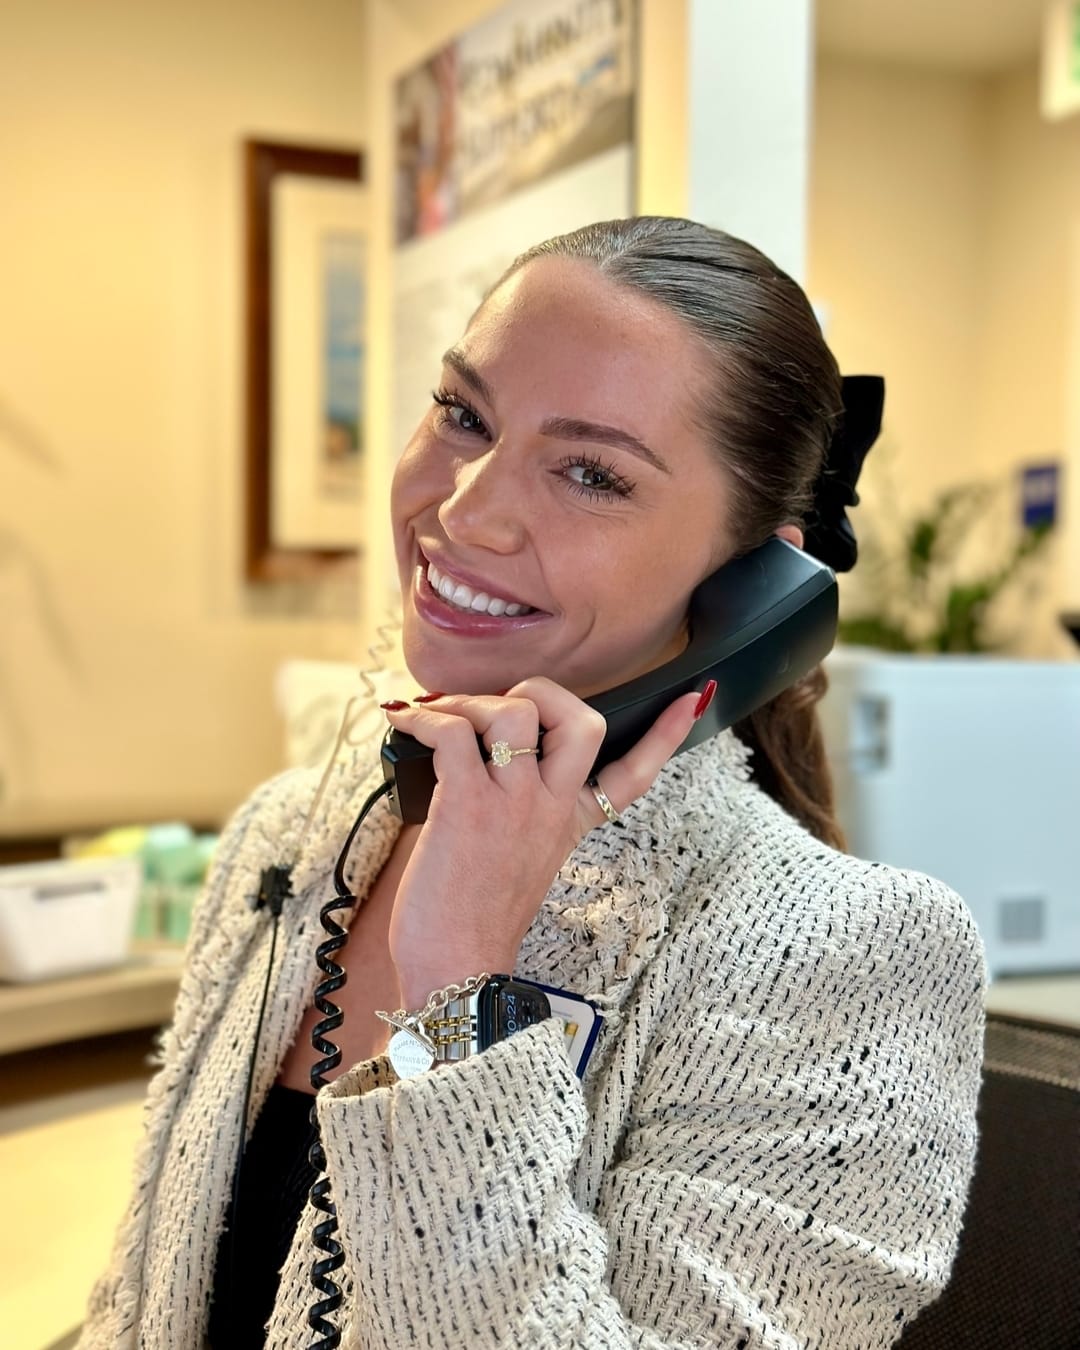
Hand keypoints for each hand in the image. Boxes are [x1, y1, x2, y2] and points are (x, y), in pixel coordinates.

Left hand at [381, 677, 703, 1006]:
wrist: (457, 968)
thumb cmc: (472, 917)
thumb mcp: (518, 859)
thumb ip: (518, 809)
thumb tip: (471, 757)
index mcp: (570, 822)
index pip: (636, 775)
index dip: (667, 734)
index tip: (691, 699)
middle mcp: (551, 807)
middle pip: (582, 721)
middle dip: (542, 691)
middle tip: (500, 704)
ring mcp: (513, 804)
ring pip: (515, 711)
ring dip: (470, 701)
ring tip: (440, 717)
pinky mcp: (466, 805)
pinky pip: (453, 733)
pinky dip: (426, 719)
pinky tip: (408, 724)